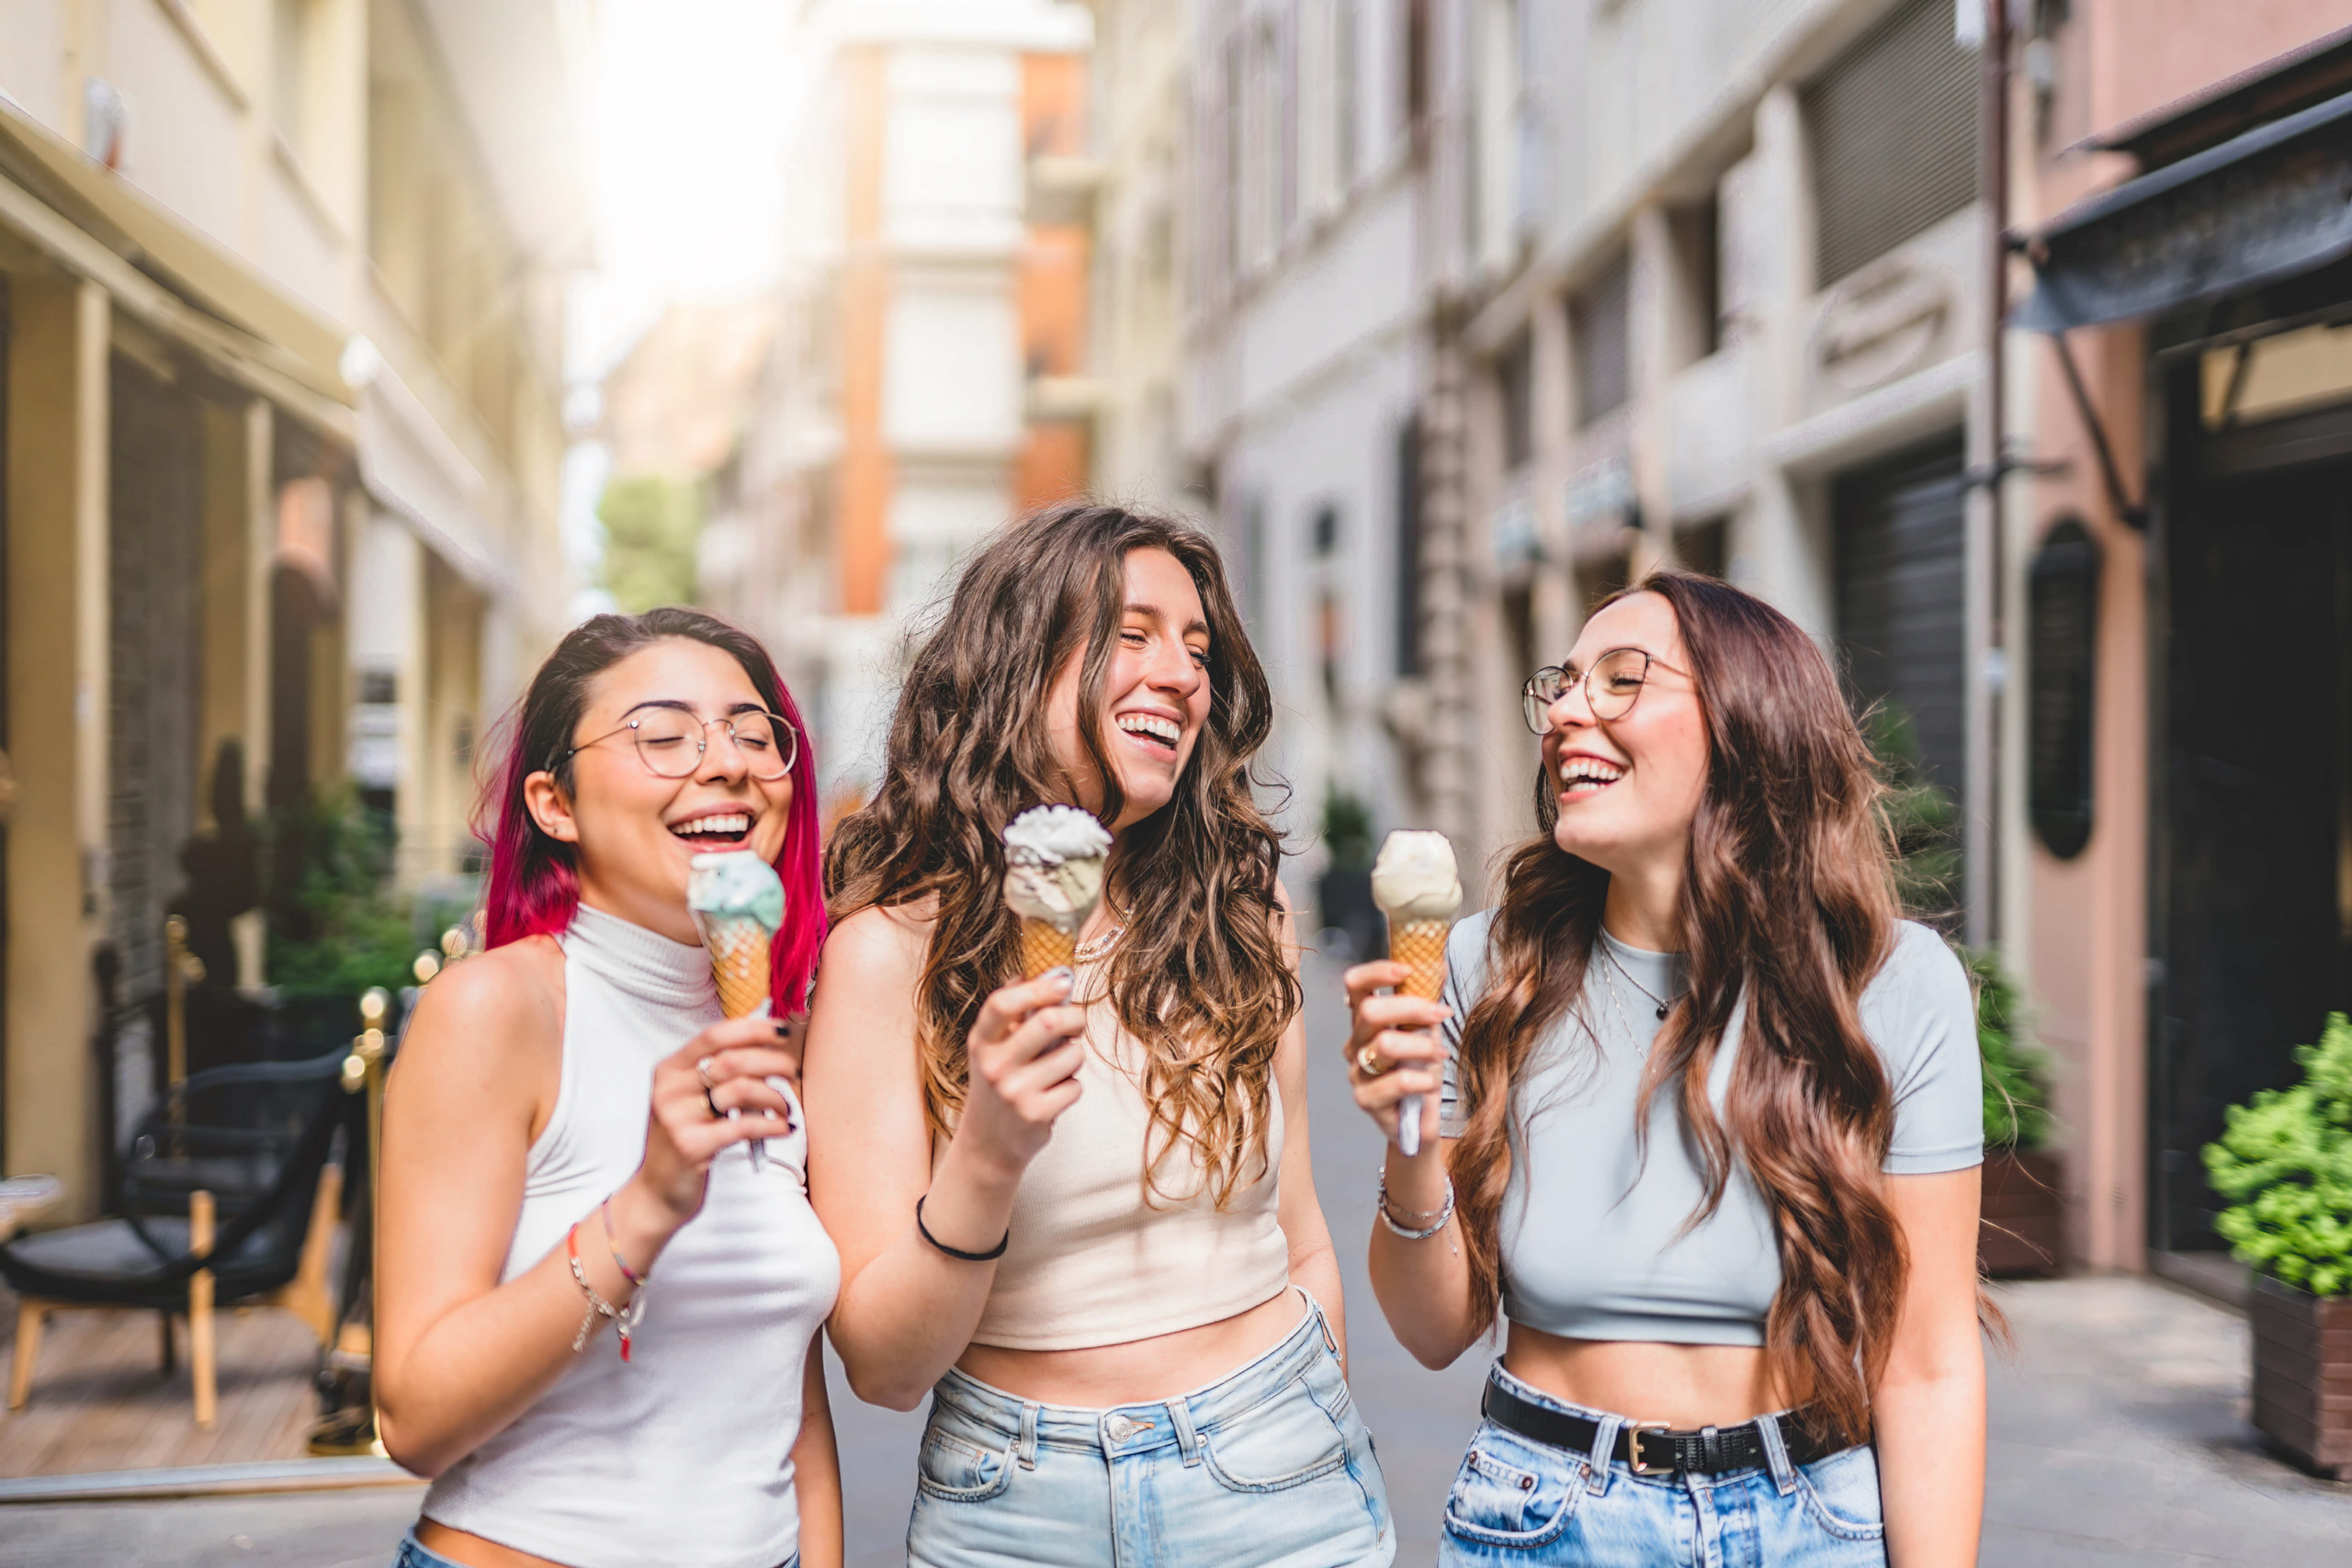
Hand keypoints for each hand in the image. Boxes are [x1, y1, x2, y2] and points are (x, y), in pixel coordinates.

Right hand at [635, 1016, 802, 1223]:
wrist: (656, 1192)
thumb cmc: (685, 1139)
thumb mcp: (691, 1099)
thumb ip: (718, 1073)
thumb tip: (767, 1043)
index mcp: (670, 1070)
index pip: (715, 1035)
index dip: (752, 1029)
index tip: (782, 1031)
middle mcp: (669, 1089)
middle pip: (732, 1060)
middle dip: (773, 1062)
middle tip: (794, 1071)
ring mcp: (677, 1117)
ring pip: (741, 1089)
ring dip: (774, 1096)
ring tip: (784, 1108)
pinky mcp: (690, 1146)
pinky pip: (743, 1126)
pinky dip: (771, 1125)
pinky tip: (783, 1128)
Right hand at [953, 969, 1086, 1182]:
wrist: (987, 1144)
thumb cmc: (998, 1086)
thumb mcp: (992, 1049)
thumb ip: (1013, 1016)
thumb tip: (1042, 971)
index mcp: (981, 1042)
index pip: (1002, 1003)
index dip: (1037, 987)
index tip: (1062, 982)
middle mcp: (994, 1065)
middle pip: (1049, 1022)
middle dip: (1074, 1017)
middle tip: (1076, 1022)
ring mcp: (1014, 1092)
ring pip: (1071, 1055)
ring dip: (1073, 1058)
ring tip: (1056, 1069)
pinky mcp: (1036, 1114)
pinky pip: (1075, 1086)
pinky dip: (1071, 1087)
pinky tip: (1053, 1095)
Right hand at [1342, 960, 1446, 1149]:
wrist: (1420, 1122)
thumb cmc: (1421, 1072)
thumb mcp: (1425, 1032)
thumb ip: (1425, 1003)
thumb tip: (1440, 966)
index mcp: (1366, 1022)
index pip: (1355, 986)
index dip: (1377, 972)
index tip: (1407, 970)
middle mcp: (1355, 1044)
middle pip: (1371, 1011)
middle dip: (1412, 1008)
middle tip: (1442, 1014)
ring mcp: (1356, 1072)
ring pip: (1387, 1044)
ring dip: (1423, 1047)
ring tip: (1439, 1056)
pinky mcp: (1365, 1099)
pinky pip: (1400, 1081)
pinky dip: (1425, 1080)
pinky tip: (1430, 1085)